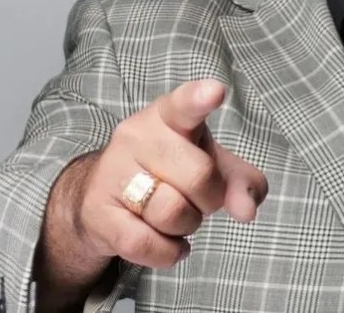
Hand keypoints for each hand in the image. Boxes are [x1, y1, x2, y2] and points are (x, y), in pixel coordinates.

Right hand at [73, 80, 267, 268]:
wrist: (103, 197)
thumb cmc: (169, 171)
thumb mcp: (212, 166)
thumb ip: (241, 182)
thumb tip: (247, 209)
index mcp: (168, 115)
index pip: (184, 104)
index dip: (199, 99)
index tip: (215, 91)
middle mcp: (137, 135)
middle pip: (199, 176)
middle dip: (209, 199)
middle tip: (196, 198)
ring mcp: (113, 172)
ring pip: (172, 213)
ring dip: (187, 226)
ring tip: (176, 216)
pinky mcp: (97, 212)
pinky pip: (144, 243)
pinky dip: (167, 252)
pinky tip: (170, 244)